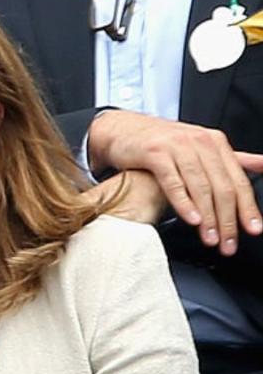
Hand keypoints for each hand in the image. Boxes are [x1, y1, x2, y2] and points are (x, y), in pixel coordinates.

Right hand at [87, 110, 262, 253]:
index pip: (238, 180)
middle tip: (228, 243)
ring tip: (210, 238)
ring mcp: (178, 147)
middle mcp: (201, 143)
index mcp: (216, 143)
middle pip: (222, 187)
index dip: (247, 208)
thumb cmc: (163, 144)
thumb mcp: (201, 148)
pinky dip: (184, 202)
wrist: (124, 130)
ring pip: (200, 187)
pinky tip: (191, 219)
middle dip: (227, 220)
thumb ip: (234, 159)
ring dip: (208, 217)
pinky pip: (173, 181)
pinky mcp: (155, 153)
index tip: (252, 230)